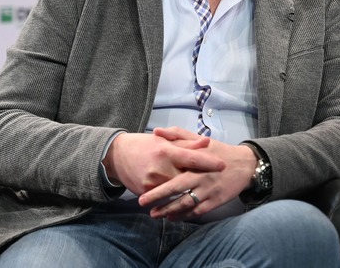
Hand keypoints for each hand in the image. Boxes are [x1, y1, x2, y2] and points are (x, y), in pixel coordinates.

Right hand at [102, 131, 224, 195]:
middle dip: (201, 179)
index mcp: (166, 151)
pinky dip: (174, 197)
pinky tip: (182, 196)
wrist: (117, 156)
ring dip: (189, 191)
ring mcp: (153, 183)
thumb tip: (207, 142)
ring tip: (201, 190)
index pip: (192, 158)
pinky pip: (164, 198)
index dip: (208, 162)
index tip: (222, 165)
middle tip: (216, 179)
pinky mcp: (146, 193)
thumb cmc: (144, 145)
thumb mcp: (164, 140)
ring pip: (178, 191)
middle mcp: (160, 168)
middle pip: (188, 178)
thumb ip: (186, 143)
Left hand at [137, 126, 256, 220]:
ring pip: (186, 203)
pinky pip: (198, 211)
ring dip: (169, 210)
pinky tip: (172, 217)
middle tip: (142, 203)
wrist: (244, 165)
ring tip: (154, 214)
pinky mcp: (216, 201)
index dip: (159, 178)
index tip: (142, 186)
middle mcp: (202, 176)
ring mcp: (209, 190)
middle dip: (158, 197)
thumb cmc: (217, 150)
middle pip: (177, 188)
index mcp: (196, 159)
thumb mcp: (198, 138)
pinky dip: (184, 216)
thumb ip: (176, 134)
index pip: (175, 169)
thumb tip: (156, 132)